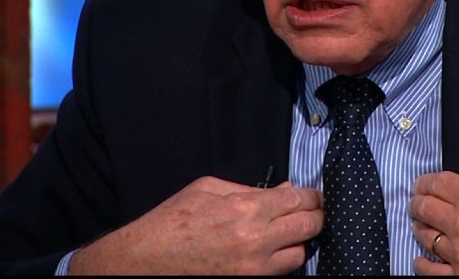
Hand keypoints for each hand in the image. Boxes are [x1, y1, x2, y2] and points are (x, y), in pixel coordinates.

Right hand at [69, 176, 321, 274]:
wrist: (143, 263)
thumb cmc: (170, 223)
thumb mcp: (206, 189)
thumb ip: (247, 188)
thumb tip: (281, 189)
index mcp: (244, 209)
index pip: (297, 199)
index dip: (311, 195)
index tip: (315, 195)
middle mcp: (254, 241)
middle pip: (308, 226)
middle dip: (315, 216)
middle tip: (315, 212)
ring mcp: (253, 269)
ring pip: (299, 255)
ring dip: (297, 243)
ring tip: (286, 235)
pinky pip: (280, 274)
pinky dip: (280, 263)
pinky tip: (271, 253)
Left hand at [410, 108, 458, 274]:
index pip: (435, 184)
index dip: (426, 181)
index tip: (424, 183)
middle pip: (424, 209)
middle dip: (419, 201)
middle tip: (419, 201)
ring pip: (425, 238)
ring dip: (421, 228)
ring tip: (423, 224)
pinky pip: (431, 272)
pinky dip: (424, 263)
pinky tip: (425, 257)